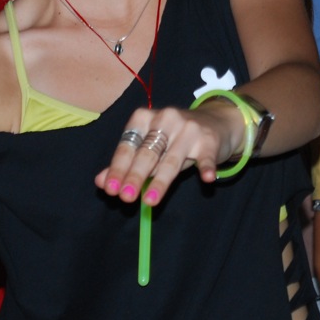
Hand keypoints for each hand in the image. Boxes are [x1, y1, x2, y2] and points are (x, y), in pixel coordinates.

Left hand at [94, 100, 244, 206]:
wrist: (216, 122)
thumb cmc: (175, 138)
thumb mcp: (149, 147)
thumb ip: (126, 163)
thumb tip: (102, 182)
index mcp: (144, 118)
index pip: (128, 146)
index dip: (118, 169)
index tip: (110, 190)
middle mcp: (166, 119)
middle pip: (147, 153)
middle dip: (134, 176)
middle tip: (125, 197)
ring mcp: (189, 128)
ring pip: (171, 159)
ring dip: (160, 181)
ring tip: (150, 201)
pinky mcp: (209, 140)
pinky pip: (206, 156)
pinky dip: (206, 167)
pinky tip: (206, 178)